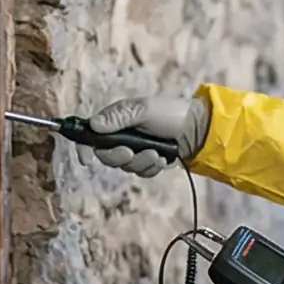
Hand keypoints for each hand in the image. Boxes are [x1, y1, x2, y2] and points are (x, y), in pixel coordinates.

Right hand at [83, 95, 210, 176]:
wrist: (198, 129)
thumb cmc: (170, 113)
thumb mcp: (143, 110)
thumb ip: (118, 117)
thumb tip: (94, 125)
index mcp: (115, 121)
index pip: (90, 135)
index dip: (84, 147)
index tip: (86, 159)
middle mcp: (121, 137)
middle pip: (105, 156)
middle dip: (118, 157)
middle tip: (131, 152)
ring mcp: (135, 151)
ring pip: (125, 167)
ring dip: (140, 162)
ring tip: (156, 153)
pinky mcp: (148, 162)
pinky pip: (141, 173)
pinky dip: (151, 168)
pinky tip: (162, 159)